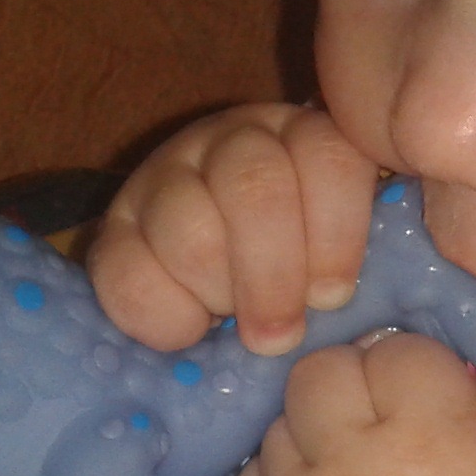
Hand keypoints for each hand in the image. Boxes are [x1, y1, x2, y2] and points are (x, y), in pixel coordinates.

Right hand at [89, 104, 381, 355]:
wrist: (203, 279)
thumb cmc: (293, 272)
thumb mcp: (335, 252)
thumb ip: (354, 260)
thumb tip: (360, 296)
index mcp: (305, 139)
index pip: (328, 157)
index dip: (334, 234)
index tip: (332, 297)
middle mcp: (235, 140)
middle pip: (254, 188)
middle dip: (273, 276)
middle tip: (279, 337)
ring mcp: (167, 173)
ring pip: (189, 228)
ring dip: (218, 292)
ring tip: (230, 321)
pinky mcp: (115, 223)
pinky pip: (127, 268)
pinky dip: (164, 315)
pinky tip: (187, 329)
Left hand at [236, 334, 475, 475]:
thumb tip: (452, 357)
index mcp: (426, 434)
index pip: (395, 350)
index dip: (419, 371)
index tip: (435, 405)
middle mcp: (345, 466)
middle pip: (319, 371)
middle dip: (353, 386)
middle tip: (384, 423)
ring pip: (281, 424)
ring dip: (316, 437)